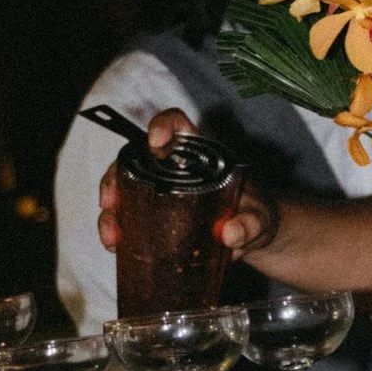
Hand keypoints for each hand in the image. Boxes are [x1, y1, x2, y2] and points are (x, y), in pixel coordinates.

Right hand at [94, 111, 277, 257]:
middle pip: (135, 160)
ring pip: (125, 192)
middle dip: (115, 178)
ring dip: (112, 212)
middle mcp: (175, 168)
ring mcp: (162, 194)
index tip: (156, 143)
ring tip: (113, 237)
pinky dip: (119, 231)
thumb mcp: (260, 218)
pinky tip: (116, 246)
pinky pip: (130, 219)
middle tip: (111, 203)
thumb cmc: (258, 214)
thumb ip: (251, 223)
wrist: (257, 238)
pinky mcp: (157, 218)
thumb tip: (230, 234)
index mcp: (201, 154)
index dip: (162, 125)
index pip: (178, 125)